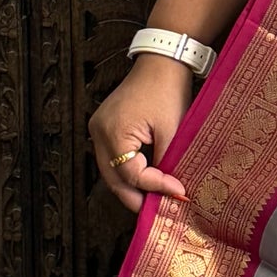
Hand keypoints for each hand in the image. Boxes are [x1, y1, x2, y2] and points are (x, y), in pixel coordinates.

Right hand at [89, 56, 194, 213]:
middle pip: (113, 178)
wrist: (161, 62)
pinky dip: (127, 171)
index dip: (155, 187)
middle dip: (135, 198)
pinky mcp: (105, 127)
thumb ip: (167, 162)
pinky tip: (144, 182)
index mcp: (114, 133)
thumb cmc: (168, 91)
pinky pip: (113, 157)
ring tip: (151, 202)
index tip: (178, 192)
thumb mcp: (172, 130)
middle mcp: (99, 133)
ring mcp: (99, 129)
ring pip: (111, 171)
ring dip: (130, 187)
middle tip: (156, 213)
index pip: (132, 174)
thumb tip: (170, 190)